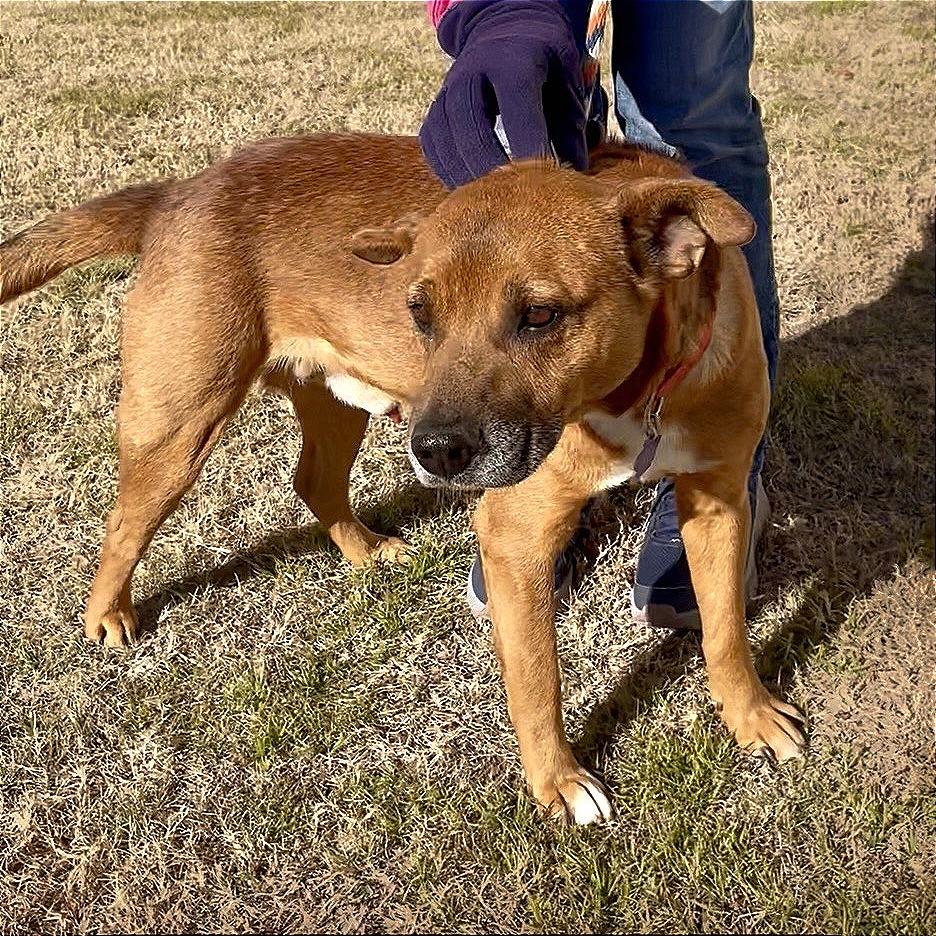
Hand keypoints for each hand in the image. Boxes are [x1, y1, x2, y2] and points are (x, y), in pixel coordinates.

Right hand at [419, 0, 587, 187]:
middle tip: (513, 197)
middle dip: (491, 166)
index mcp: (512, 60)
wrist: (504, 31)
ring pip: (445, 139)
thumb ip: (571, 124)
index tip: (545, 177)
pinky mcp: (435, 112)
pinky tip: (469, 189)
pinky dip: (449, 172)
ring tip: (490, 199)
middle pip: (471, 126)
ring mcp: (447, 91)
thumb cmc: (543, 62)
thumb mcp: (566, 79)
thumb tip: (574, 171)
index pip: (516, 108)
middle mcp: (472, 72)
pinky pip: (434, 148)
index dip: (530, 146)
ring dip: (466, 175)